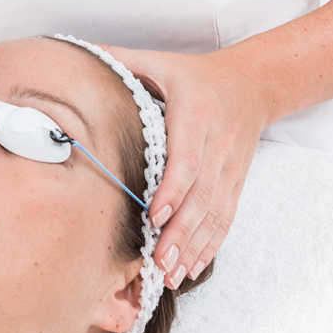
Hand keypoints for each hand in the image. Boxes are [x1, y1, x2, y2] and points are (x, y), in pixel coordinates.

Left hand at [98, 44, 270, 288]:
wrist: (251, 83)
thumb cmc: (193, 74)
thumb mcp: (159, 62)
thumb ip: (120, 61)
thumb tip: (80, 57)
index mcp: (194, 114)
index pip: (186, 158)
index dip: (173, 189)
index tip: (155, 216)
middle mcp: (216, 144)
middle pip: (200, 196)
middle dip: (180, 233)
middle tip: (158, 262)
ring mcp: (229, 168)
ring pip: (213, 213)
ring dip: (193, 247)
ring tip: (171, 274)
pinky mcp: (235, 183)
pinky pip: (225, 218)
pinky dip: (210, 245)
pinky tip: (192, 268)